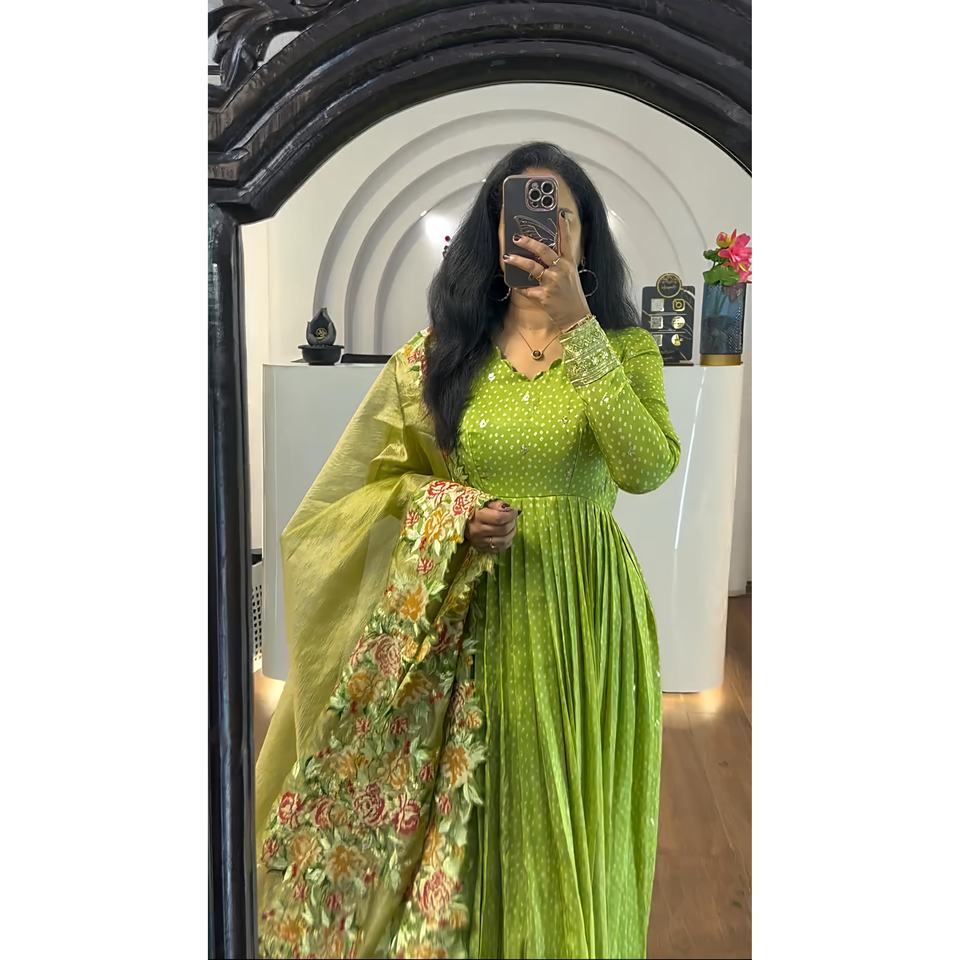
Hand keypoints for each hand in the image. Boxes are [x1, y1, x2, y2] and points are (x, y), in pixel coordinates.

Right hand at [467, 499, 518, 553]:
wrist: (460, 522)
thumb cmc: (473, 510)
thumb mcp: (483, 502)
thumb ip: (497, 504)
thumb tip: (510, 509)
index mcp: (477, 517)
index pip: (499, 518)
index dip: (511, 514)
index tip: (515, 510)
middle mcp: (477, 531)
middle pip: (503, 530)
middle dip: (512, 523)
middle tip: (513, 518)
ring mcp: (479, 542)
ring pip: (503, 541)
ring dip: (512, 533)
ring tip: (511, 526)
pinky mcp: (481, 549)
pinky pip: (500, 548)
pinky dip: (507, 542)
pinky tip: (506, 535)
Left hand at [502, 211, 590, 330]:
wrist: (577, 317)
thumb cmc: (572, 297)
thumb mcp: (571, 278)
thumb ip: (560, 266)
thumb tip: (543, 259)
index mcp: (569, 264)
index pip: (566, 242)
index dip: (562, 228)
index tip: (558, 215)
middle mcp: (561, 270)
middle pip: (544, 250)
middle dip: (529, 242)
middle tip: (518, 237)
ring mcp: (553, 282)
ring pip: (532, 267)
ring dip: (518, 261)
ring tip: (508, 257)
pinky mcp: (545, 295)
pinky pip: (528, 289)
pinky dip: (521, 289)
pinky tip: (517, 287)